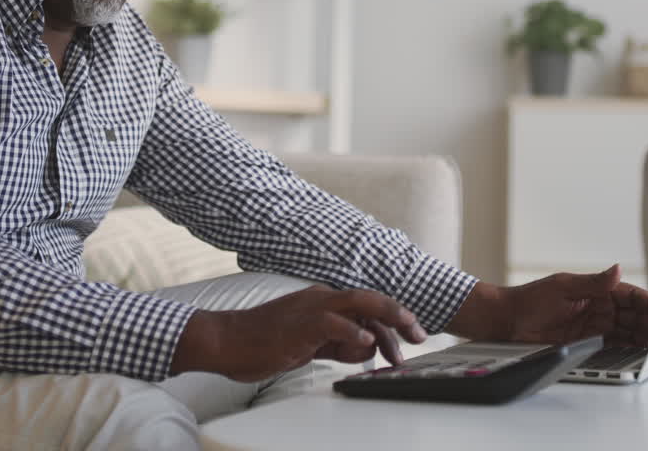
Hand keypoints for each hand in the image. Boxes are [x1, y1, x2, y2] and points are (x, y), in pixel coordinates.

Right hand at [171, 285, 427, 381]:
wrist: (226, 340)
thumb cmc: (262, 344)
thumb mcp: (309, 345)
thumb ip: (336, 344)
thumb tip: (364, 349)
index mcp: (323, 301)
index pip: (367, 306)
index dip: (392, 320)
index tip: (409, 338)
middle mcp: (321, 298)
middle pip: (371, 299)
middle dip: (401, 316)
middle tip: (420, 336)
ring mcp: (311, 308)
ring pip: (360, 304)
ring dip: (387, 323)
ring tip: (404, 342)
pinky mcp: (301, 324)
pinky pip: (334, 324)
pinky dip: (353, 333)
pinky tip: (367, 344)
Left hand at [447, 264, 647, 346]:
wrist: (506, 322)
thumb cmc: (528, 300)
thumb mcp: (562, 287)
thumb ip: (593, 283)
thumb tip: (617, 270)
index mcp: (596, 290)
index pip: (632, 296)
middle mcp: (598, 307)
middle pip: (634, 316)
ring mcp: (594, 326)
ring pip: (628, 332)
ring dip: (645, 338)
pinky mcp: (587, 342)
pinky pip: (615, 346)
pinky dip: (630, 350)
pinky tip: (642, 354)